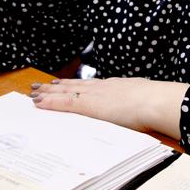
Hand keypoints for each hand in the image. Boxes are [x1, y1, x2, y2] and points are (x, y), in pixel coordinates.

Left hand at [30, 77, 188, 138]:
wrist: (153, 102)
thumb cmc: (154, 103)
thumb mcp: (144, 98)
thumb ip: (136, 101)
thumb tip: (139, 105)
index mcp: (116, 86)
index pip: (90, 85)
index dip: (75, 84)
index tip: (63, 83)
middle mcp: (102, 87)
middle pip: (74, 86)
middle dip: (56, 86)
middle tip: (41, 85)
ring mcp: (93, 95)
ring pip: (65, 92)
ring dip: (48, 92)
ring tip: (35, 91)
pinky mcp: (88, 106)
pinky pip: (64, 104)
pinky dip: (50, 102)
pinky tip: (39, 102)